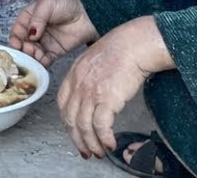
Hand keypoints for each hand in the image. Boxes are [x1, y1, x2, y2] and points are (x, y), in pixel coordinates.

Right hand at [8, 0, 98, 66]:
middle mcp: (34, 32)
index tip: (16, 44)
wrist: (88, 14)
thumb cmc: (66, 4)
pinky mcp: (53, 53)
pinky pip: (44, 61)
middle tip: (28, 51)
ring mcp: (43, 43)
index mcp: (28, 18)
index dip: (15, 38)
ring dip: (31, 57)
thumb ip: (37, 18)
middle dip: (22, 50)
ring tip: (36, 56)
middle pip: (22, 44)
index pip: (17, 31)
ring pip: (31, 54)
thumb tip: (31, 34)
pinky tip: (42, 62)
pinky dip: (41, 63)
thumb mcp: (48, 4)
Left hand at [57, 16, 172, 158]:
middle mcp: (78, 84)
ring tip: (99, 152)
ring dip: (91, 143)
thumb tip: (92, 95)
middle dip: (77, 139)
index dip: (67, 121)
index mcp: (74, 74)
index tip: (74, 131)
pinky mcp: (106, 99)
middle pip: (70, 119)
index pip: (63, 103)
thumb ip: (87, 77)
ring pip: (84, 126)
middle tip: (85, 150)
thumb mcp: (94, 60)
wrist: (134, 45)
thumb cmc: (120, 49)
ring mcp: (91, 92)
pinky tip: (110, 143)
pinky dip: (104, 138)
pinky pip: (100, 126)